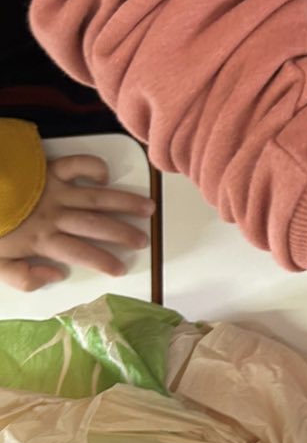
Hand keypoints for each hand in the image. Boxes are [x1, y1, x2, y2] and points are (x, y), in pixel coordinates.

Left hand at [0, 154, 152, 290]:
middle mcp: (54, 215)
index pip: (79, 252)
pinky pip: (77, 165)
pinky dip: (93, 167)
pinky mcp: (48, 170)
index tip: (121, 269)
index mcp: (41, 239)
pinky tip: (105, 176)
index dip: (102, 261)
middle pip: (95, 225)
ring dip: (123, 202)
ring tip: (147, 208)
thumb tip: (56, 275)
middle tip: (144, 240)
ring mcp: (53, 190)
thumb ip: (22, 277)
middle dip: (122, 233)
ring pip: (96, 198)